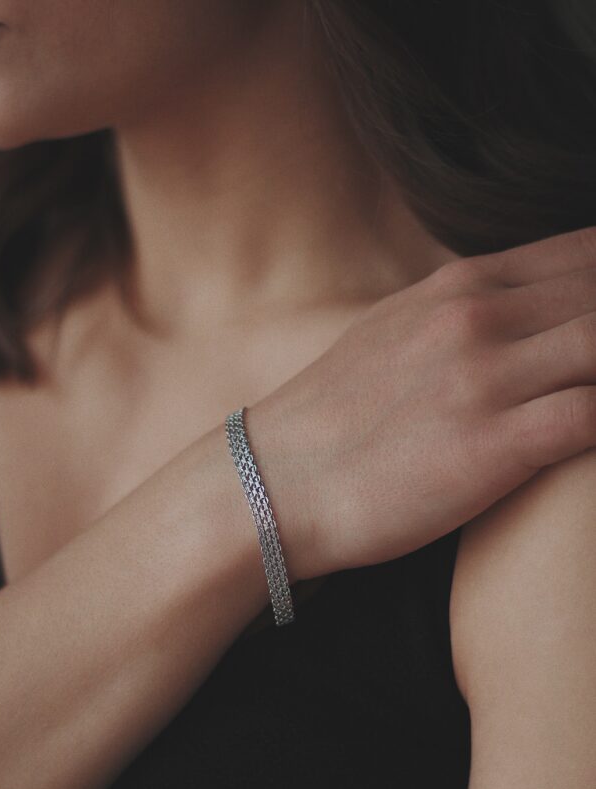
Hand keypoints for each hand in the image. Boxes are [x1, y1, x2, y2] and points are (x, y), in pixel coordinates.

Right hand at [247, 225, 595, 580]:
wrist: (274, 484)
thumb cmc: (333, 420)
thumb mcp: (393, 335)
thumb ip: (459, 313)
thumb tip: (511, 309)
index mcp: (458, 286)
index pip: (585, 255)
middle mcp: (477, 318)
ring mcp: (484, 378)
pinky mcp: (492, 445)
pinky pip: (592, 416)